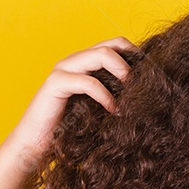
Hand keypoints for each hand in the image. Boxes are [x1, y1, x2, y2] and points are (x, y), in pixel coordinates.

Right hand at [11, 36, 137, 158]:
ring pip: (101, 55)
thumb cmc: (70, 129)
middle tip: (144, 84)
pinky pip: (88, 82)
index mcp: (86, 63)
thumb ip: (116, 96)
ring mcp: (64, 69)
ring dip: (122, 73)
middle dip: (132, 61)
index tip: (152, 77)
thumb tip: (148, 96)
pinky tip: (114, 110)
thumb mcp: (100, 109)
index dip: (136, 56)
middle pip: (112, 44)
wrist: (36, 144)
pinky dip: (105, 96)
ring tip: (133, 95)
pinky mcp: (56, 83)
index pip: (116, 45)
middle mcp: (75, 60)